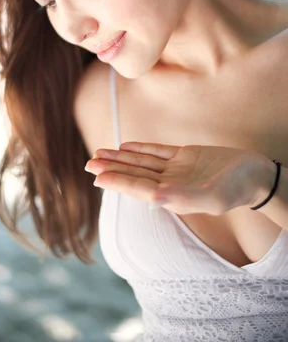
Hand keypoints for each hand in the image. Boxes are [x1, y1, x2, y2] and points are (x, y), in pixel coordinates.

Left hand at [85, 142, 272, 214]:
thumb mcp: (213, 196)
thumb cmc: (237, 188)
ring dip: (121, 158)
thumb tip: (155, 198)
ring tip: (98, 153)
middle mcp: (171, 183)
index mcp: (174, 196)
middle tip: (87, 162)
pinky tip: (125, 147)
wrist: (256, 174)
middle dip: (111, 168)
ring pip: (142, 163)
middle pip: (135, 174)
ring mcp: (177, 169)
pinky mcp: (186, 156)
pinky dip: (141, 149)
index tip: (97, 176)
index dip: (118, 181)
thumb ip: (184, 198)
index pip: (139, 188)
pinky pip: (158, 152)